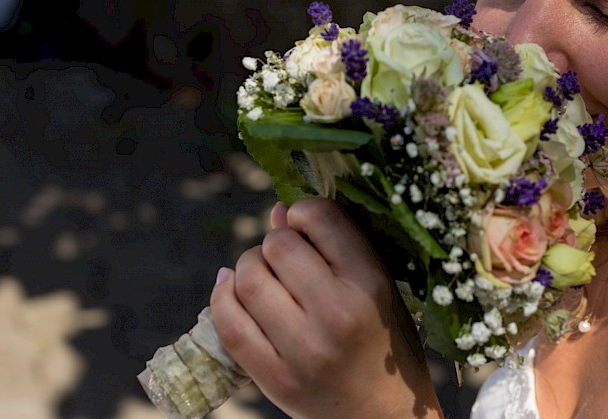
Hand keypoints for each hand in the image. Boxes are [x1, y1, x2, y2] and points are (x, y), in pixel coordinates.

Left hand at [210, 198, 443, 418]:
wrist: (384, 418)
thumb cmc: (385, 344)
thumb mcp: (379, 289)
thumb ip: (336, 248)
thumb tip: (279, 210)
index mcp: (370, 284)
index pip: (320, 218)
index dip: (303, 212)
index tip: (304, 226)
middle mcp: (337, 313)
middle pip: (277, 245)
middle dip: (273, 242)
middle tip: (283, 258)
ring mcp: (303, 350)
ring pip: (248, 278)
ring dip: (248, 267)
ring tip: (262, 276)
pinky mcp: (275, 379)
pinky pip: (229, 324)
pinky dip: (223, 297)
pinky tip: (231, 289)